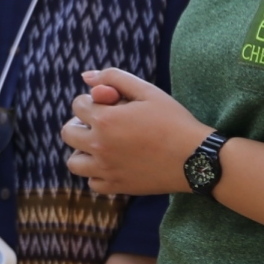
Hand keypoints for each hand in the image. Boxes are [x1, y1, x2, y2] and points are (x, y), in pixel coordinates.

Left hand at [61, 68, 209, 196]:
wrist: (195, 158)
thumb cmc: (174, 120)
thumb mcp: (147, 91)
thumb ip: (114, 78)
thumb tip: (86, 77)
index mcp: (105, 120)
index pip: (77, 105)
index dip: (93, 101)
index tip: (111, 105)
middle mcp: (99, 146)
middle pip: (68, 133)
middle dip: (81, 124)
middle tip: (102, 124)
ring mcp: (106, 170)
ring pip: (74, 162)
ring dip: (83, 152)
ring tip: (104, 145)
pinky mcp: (116, 187)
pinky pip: (92, 182)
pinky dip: (98, 174)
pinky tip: (114, 163)